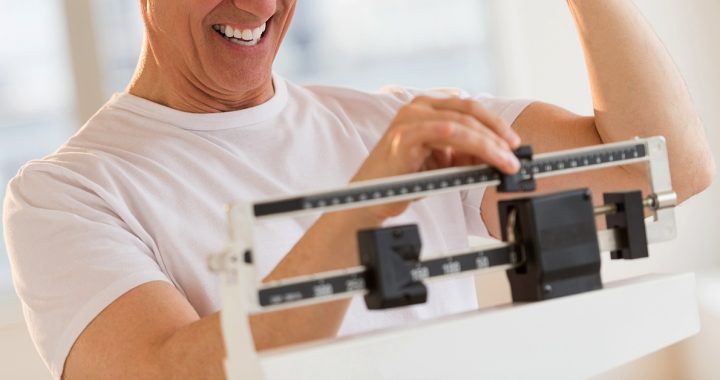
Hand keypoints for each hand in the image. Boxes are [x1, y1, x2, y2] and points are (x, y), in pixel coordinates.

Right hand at [352, 95, 521, 219]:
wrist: (369, 200)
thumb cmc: (402, 180)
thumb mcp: (442, 162)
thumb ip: (466, 153)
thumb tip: (500, 154)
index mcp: (426, 108)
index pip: (469, 108)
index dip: (495, 124)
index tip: (514, 144)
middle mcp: (416, 107)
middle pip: (469, 112)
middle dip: (497, 135)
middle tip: (515, 155)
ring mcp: (409, 119)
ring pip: (461, 124)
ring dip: (489, 145)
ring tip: (505, 163)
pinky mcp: (404, 136)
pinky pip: (446, 134)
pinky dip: (472, 145)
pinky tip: (487, 158)